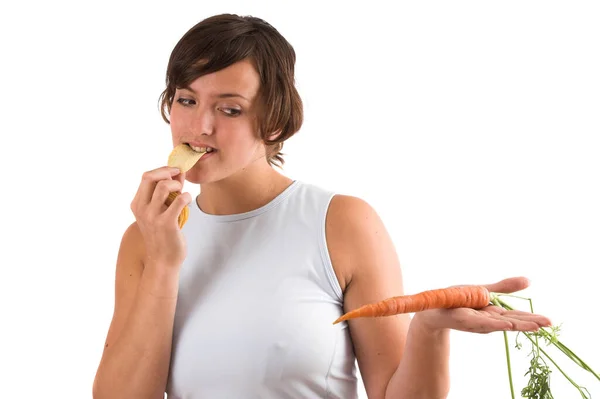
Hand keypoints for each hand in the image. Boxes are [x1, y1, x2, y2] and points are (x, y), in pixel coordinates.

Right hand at [130, 166, 190, 267]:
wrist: (163, 260)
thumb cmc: (163, 235)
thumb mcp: (159, 212)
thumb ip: (167, 192)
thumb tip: (178, 173)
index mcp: (137, 204)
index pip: (146, 177)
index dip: (162, 170)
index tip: (174, 172)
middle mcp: (142, 209)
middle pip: (150, 177)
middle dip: (167, 172)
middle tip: (179, 177)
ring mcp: (153, 217)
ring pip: (163, 186)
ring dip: (177, 185)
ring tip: (182, 193)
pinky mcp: (167, 224)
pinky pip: (179, 200)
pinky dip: (187, 197)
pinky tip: (188, 201)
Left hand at [413, 276, 552, 333]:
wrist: (433, 306)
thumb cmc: (458, 299)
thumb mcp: (484, 290)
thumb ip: (505, 287)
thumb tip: (528, 280)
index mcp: (494, 313)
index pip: (516, 316)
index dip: (532, 319)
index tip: (549, 321)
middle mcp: (488, 320)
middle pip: (512, 322)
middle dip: (530, 323)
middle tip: (548, 324)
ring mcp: (477, 321)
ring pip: (500, 324)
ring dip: (517, 325)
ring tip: (535, 326)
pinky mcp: (466, 319)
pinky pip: (482, 322)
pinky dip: (495, 323)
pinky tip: (508, 324)